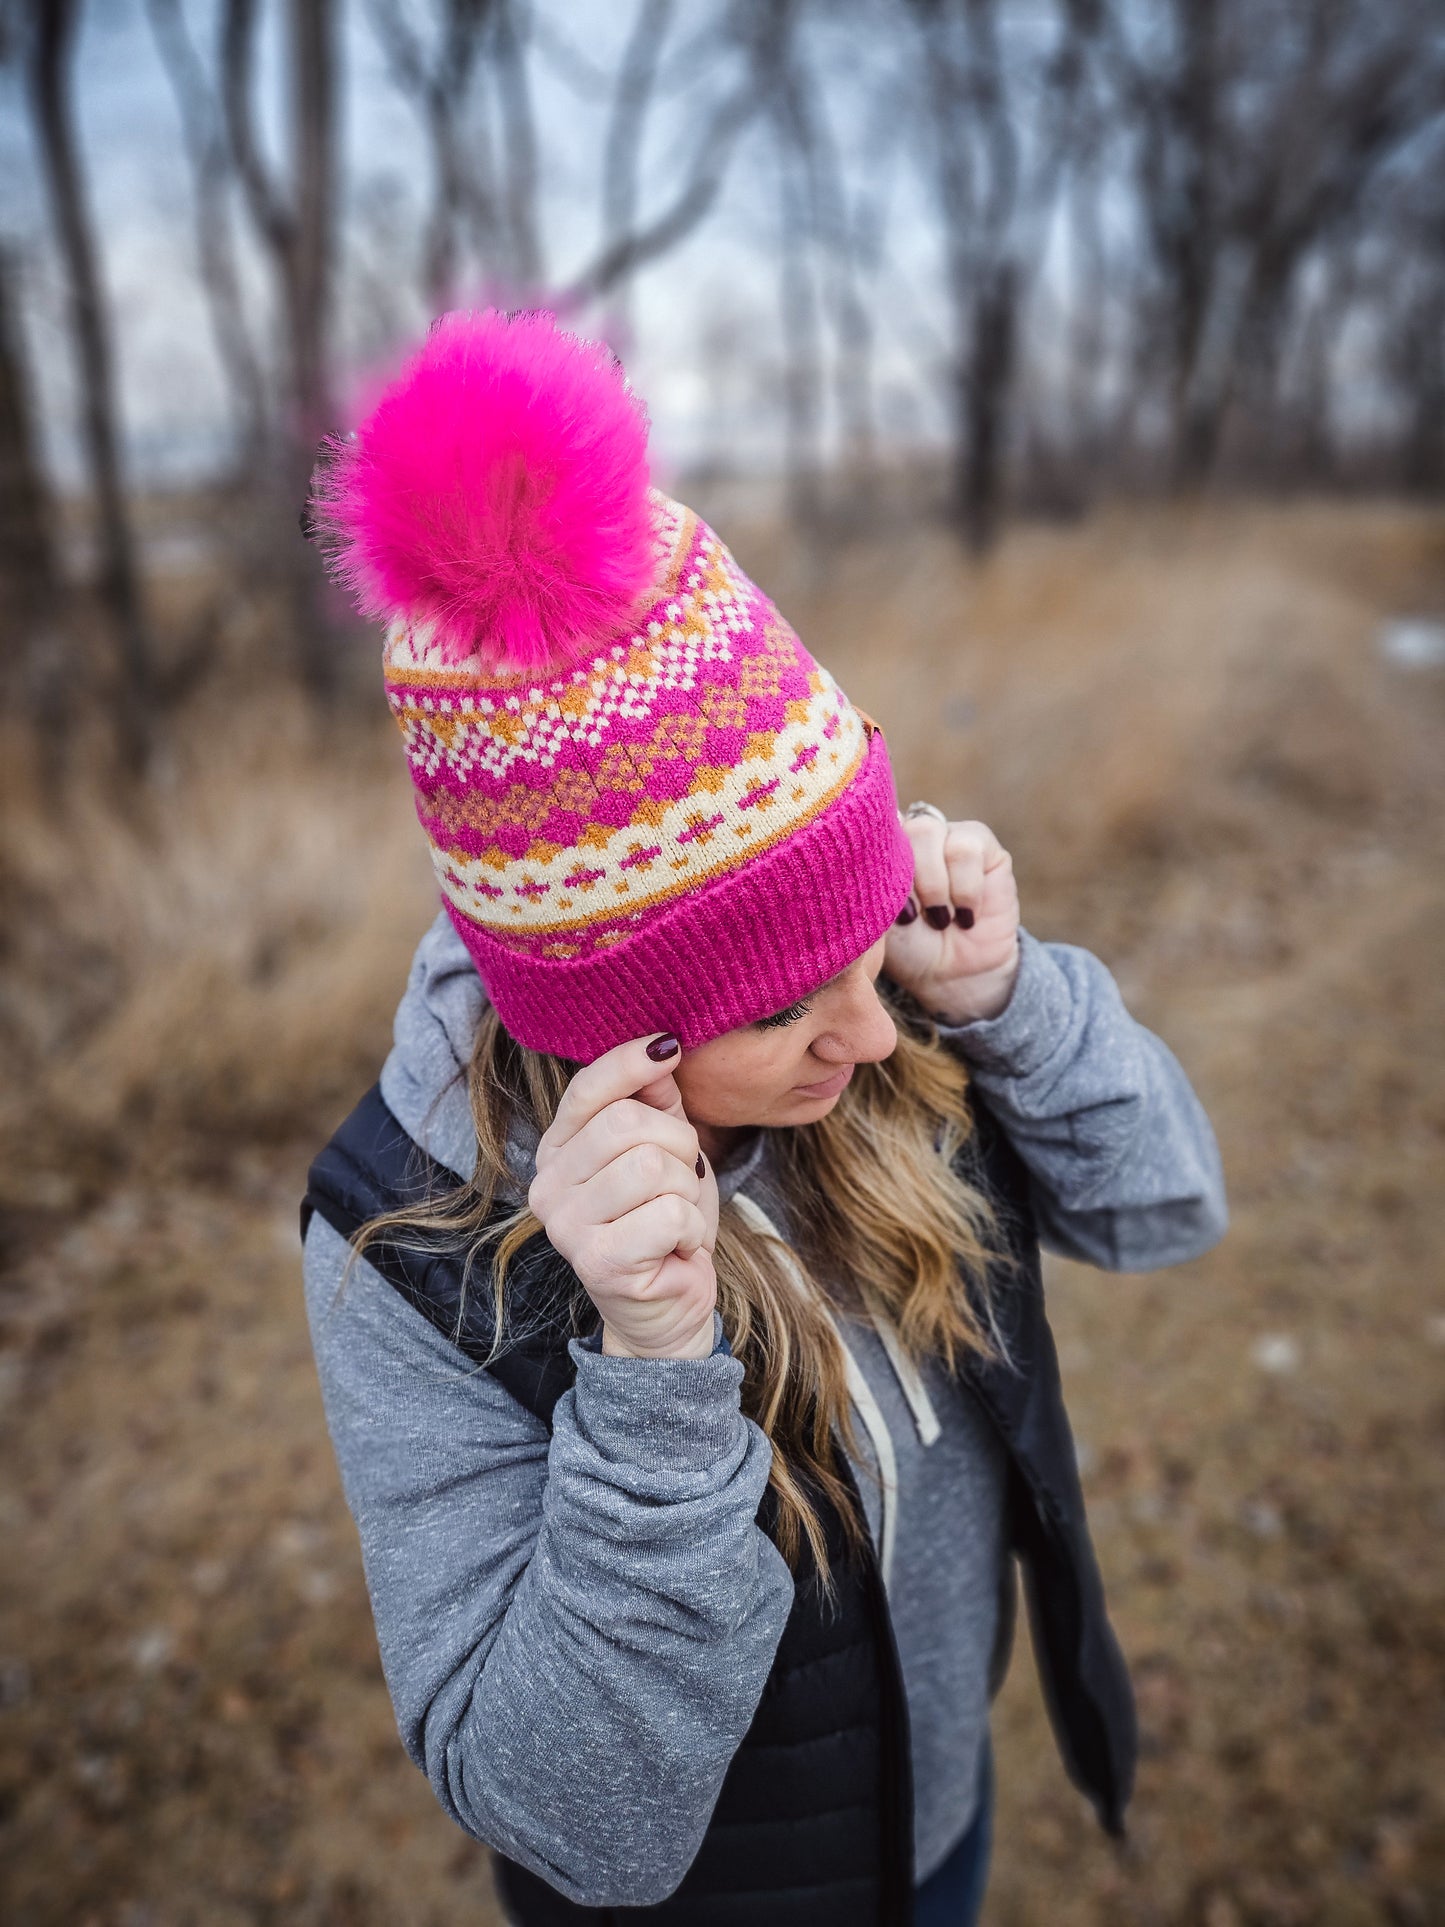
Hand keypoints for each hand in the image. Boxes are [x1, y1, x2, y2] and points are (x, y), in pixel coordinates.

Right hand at [528, 1034, 719, 1360]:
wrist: (667, 1306)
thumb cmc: (663, 1222)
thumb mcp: (664, 1149)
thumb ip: (655, 1100)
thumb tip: (660, 1046)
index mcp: (557, 1149)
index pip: (588, 1088)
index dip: (630, 1062)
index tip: (670, 1049)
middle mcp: (547, 1185)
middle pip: (630, 1123)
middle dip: (680, 1146)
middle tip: (682, 1180)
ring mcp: (567, 1227)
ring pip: (654, 1167)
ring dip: (686, 1192)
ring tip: (675, 1218)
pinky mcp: (598, 1263)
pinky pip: (669, 1214)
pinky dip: (690, 1230)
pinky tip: (675, 1248)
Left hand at [883, 814, 1021, 1025]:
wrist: (953, 974)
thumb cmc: (907, 945)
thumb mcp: (877, 919)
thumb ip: (867, 882)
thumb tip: (860, 855)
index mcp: (879, 845)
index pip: (865, 822)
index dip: (868, 851)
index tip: (872, 892)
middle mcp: (911, 833)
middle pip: (896, 825)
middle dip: (904, 876)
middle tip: (910, 919)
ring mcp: (946, 835)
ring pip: (930, 830)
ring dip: (933, 884)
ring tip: (940, 920)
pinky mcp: (982, 845)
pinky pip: (968, 849)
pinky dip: (964, 888)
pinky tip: (964, 916)